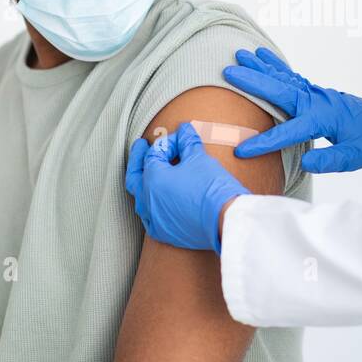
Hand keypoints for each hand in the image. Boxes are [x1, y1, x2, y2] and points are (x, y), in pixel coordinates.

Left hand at [125, 122, 249, 252]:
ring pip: (140, 198)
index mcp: (152, 179)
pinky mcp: (163, 233)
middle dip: (137, 159)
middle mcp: (147, 200)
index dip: (168, 143)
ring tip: (149, 173)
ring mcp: (153, 219)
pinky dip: (151, 205)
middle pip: (135, 176)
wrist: (226, 220)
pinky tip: (157, 200)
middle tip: (140, 146)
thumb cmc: (212, 187)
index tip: (182, 139)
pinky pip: (149, 217)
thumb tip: (184, 129)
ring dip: (143, 183)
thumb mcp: (199, 158)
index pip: (154, 155)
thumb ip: (187, 141)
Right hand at [222, 47, 361, 173]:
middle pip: (280, 90)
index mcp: (324, 118)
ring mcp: (316, 94)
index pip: (289, 131)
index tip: (241, 149)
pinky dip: (274, 66)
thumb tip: (306, 162)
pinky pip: (290, 77)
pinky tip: (261, 57)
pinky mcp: (315, 93)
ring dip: (260, 67)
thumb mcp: (357, 157)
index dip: (264, 141)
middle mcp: (317, 101)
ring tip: (239, 55)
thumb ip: (331, 160)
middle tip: (228, 72)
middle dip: (254, 82)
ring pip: (283, 78)